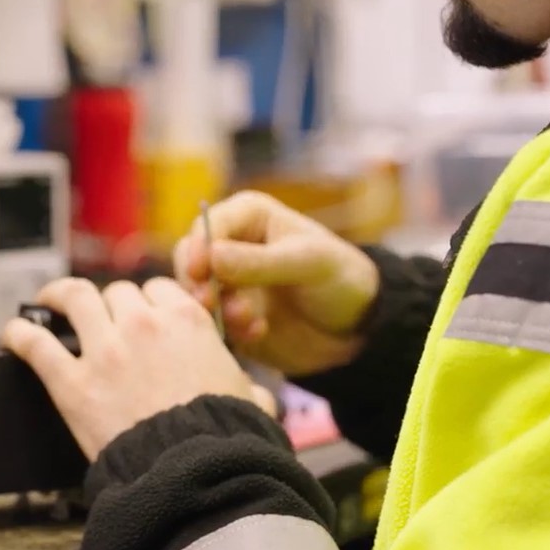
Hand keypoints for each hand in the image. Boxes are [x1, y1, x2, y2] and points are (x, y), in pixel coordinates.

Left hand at [2, 277, 270, 460]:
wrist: (193, 471)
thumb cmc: (223, 438)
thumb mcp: (250, 400)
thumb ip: (247, 387)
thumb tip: (256, 398)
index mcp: (186, 321)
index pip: (160, 289)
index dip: (151, 301)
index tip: (145, 313)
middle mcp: (143, 324)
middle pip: (118, 292)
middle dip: (112, 304)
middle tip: (104, 320)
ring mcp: (104, 350)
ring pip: (75, 299)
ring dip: (60, 296)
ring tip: (49, 302)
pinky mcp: (72, 382)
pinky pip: (35, 344)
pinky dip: (20, 333)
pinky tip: (13, 333)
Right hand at [174, 191, 378, 376]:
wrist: (357, 328)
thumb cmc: (340, 277)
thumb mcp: (306, 262)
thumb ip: (258, 261)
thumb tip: (211, 256)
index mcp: (248, 217)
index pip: (208, 225)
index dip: (199, 248)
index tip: (201, 272)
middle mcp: (231, 247)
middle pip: (192, 260)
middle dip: (199, 283)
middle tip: (210, 302)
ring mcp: (229, 284)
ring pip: (198, 294)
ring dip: (216, 309)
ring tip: (248, 320)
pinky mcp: (230, 317)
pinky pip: (211, 323)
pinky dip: (228, 330)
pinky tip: (258, 332)